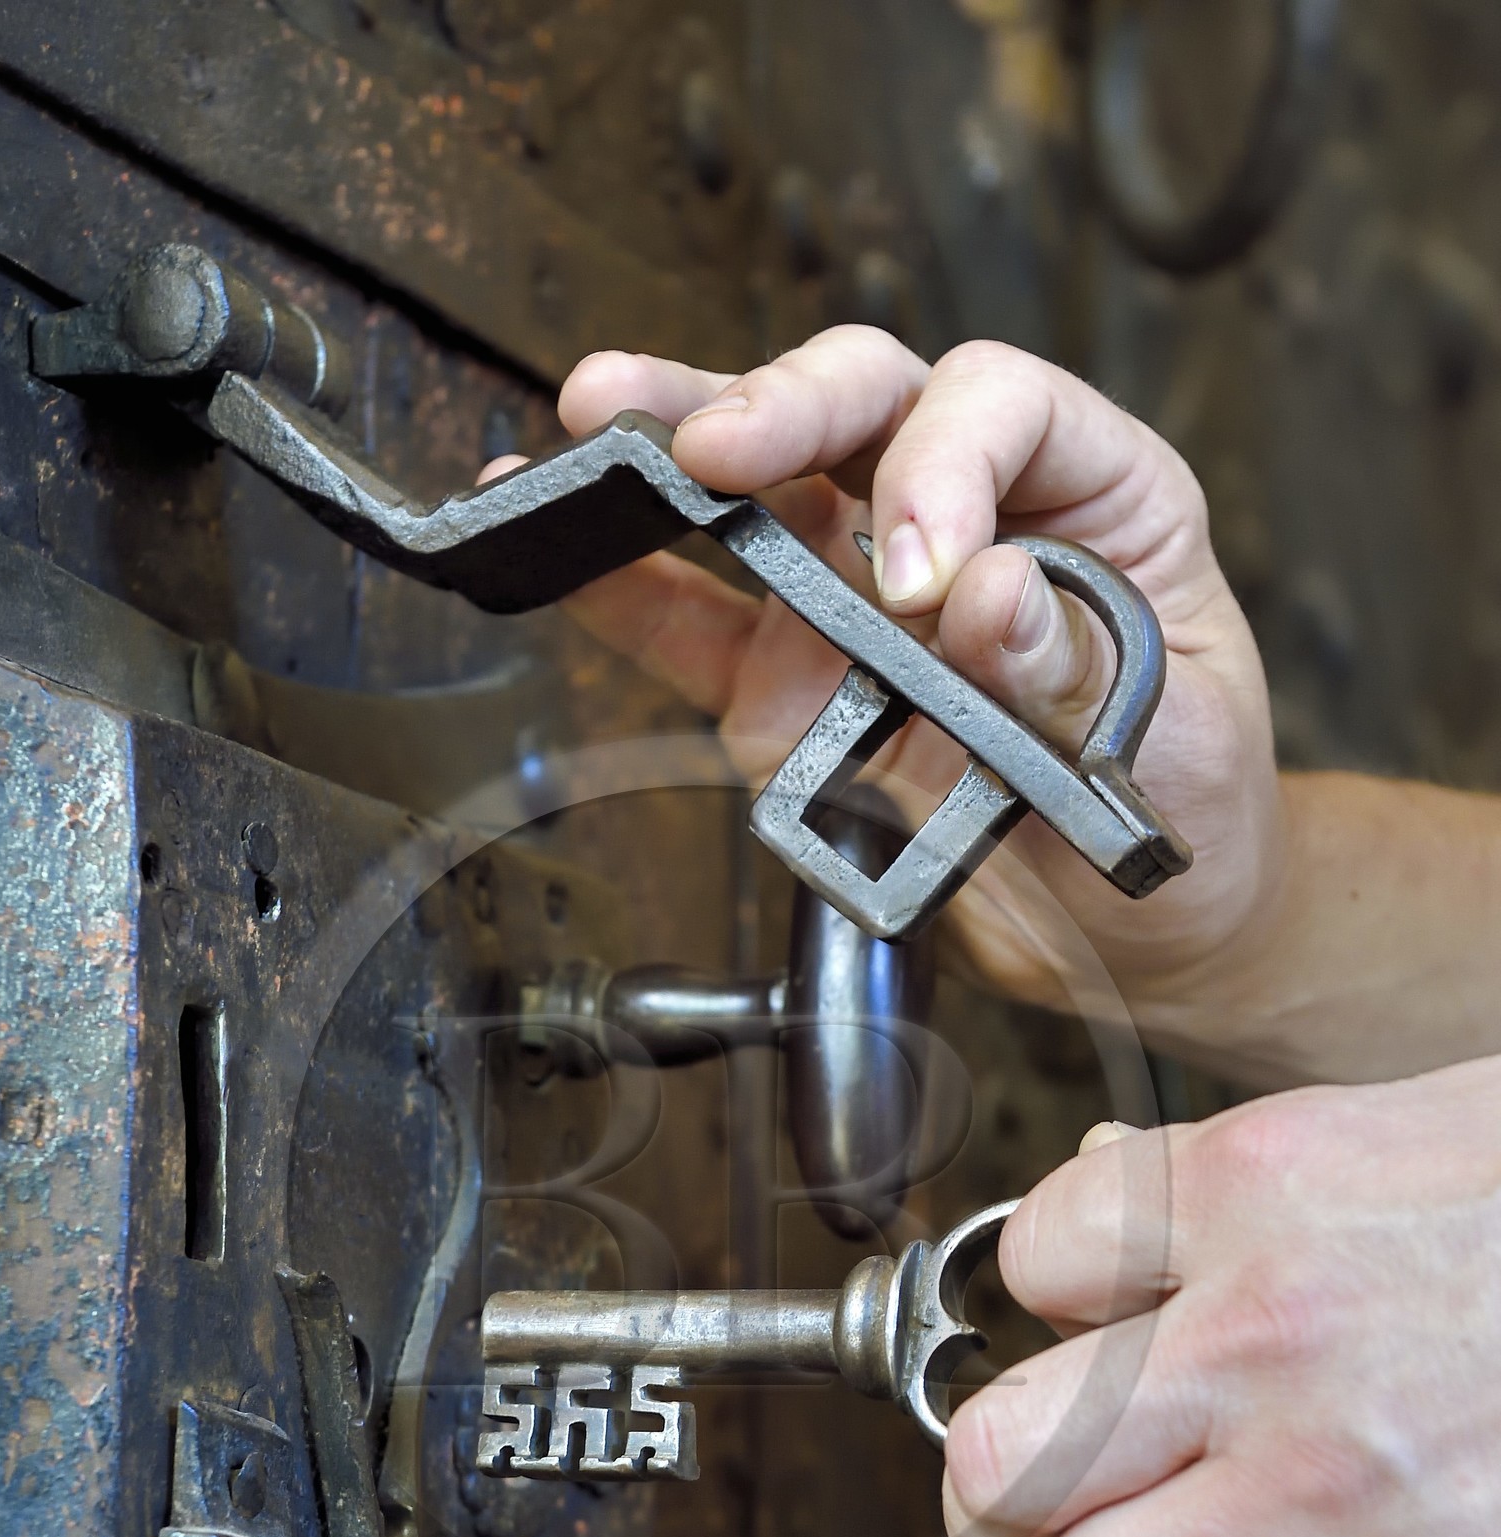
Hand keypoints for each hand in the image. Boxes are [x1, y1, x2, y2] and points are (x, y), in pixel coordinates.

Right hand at [546, 330, 1285, 1011]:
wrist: (1145, 934)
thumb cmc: (1188, 806)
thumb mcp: (1179, 744)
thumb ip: (1079, 670)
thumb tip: (985, 596)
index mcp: (1094, 492)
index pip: (998, 406)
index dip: (947, 464)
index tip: (925, 578)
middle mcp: (965, 515)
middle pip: (864, 398)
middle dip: (781, 406)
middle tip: (716, 447)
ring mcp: (862, 598)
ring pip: (764, 482)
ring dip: (673, 441)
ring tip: (596, 422)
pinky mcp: (792, 689)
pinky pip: (696, 624)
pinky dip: (623, 587)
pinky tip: (552, 545)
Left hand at [942, 1061, 1500, 1536]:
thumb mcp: (1426, 1127)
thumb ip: (1248, 1178)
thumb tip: (1107, 1208)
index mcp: (1265, 1186)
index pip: (1030, 1258)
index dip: (1052, 1300)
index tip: (1094, 1326)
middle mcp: (1274, 1339)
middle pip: (998, 1454)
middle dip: (1014, 1480)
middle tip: (1063, 1485)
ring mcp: (1345, 1494)